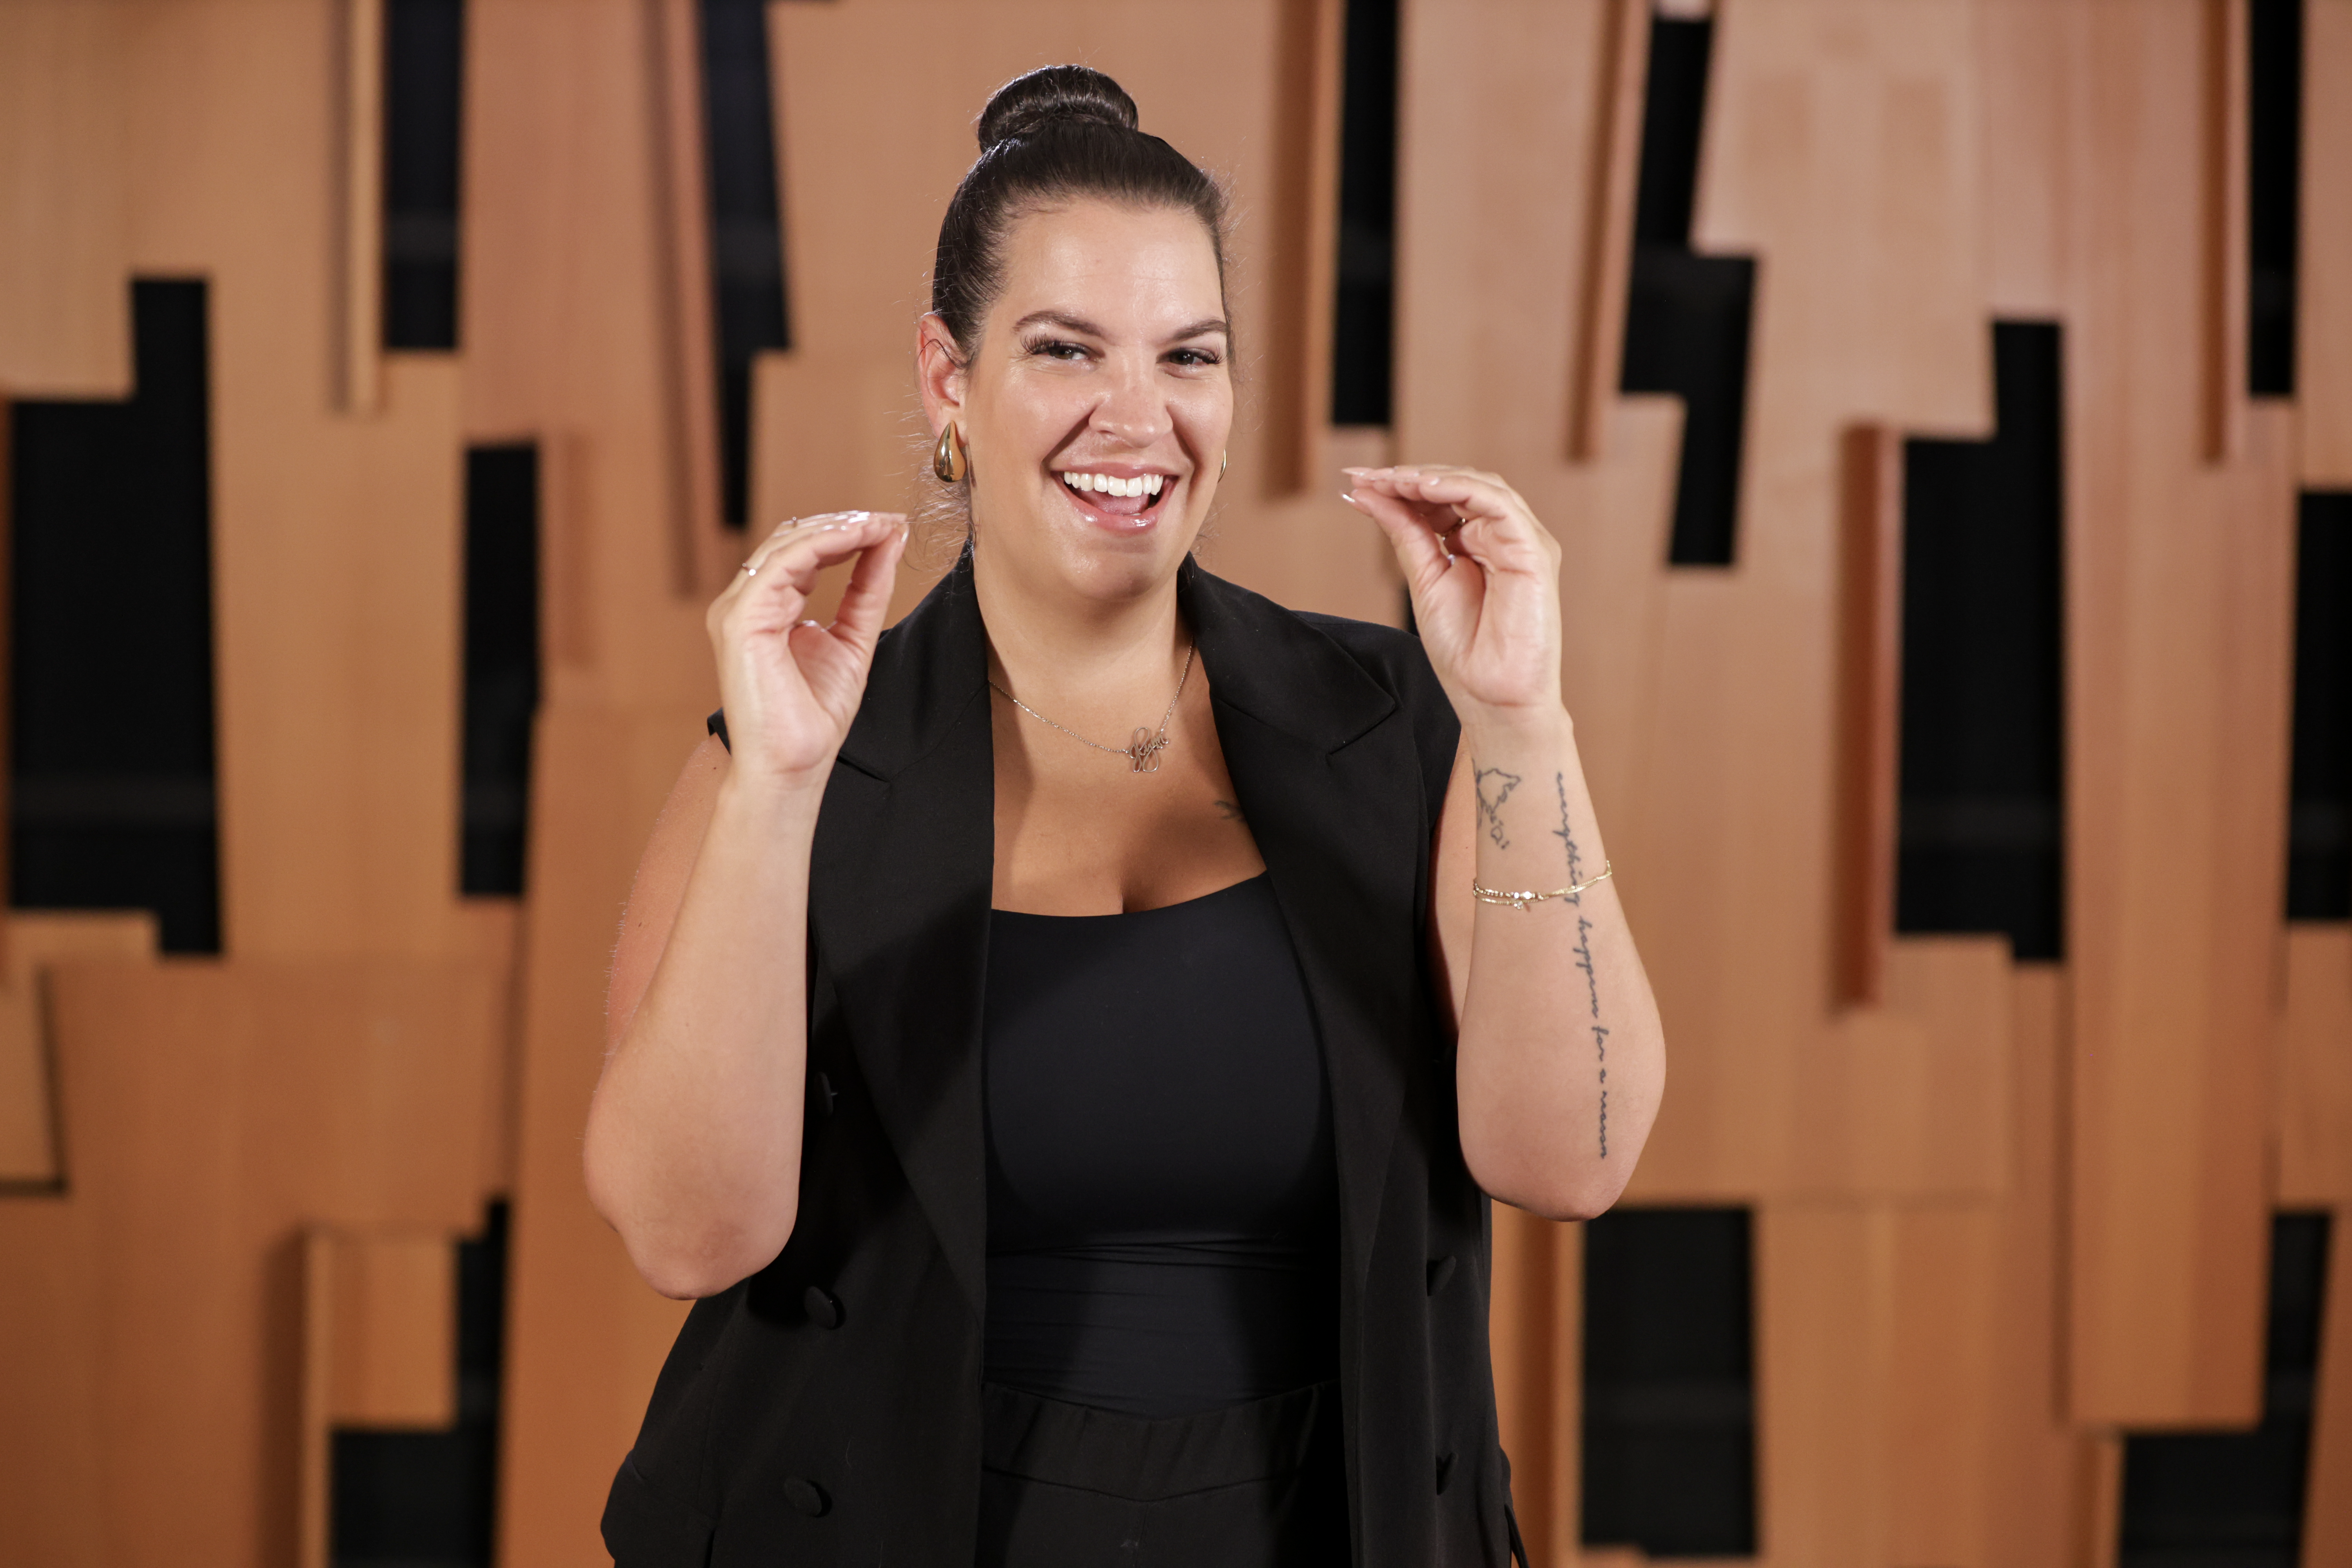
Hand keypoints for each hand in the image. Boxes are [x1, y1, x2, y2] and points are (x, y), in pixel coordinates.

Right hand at [706, 511, 908, 784]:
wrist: (791, 766)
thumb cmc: (813, 717)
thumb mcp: (854, 640)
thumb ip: (868, 590)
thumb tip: (889, 542)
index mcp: (767, 609)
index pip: (802, 553)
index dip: (845, 534)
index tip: (889, 527)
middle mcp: (746, 604)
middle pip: (791, 540)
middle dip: (843, 524)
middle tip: (888, 519)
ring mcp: (737, 610)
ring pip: (785, 544)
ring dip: (837, 527)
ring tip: (878, 523)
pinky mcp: (740, 620)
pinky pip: (781, 564)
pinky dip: (822, 544)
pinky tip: (857, 537)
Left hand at [1342, 466, 1562, 720]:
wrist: (1492, 696)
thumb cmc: (1464, 649)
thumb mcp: (1423, 579)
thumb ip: (1404, 533)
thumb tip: (1369, 495)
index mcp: (1477, 542)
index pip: (1440, 498)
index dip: (1400, 486)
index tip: (1359, 482)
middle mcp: (1502, 536)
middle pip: (1458, 486)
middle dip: (1409, 477)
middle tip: (1367, 476)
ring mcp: (1521, 541)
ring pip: (1480, 486)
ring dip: (1431, 478)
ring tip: (1391, 479)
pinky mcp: (1534, 552)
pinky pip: (1499, 505)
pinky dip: (1462, 490)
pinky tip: (1425, 489)